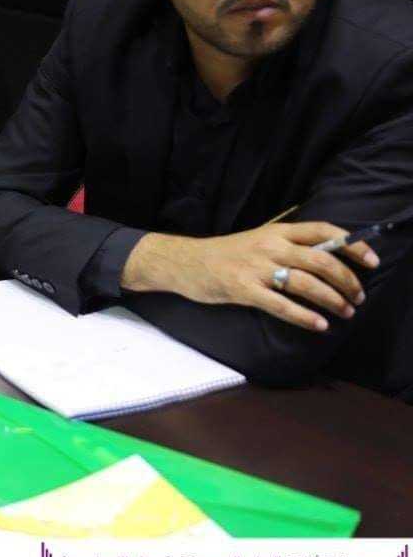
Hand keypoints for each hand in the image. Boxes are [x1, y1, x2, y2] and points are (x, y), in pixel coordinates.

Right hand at [122, 222, 379, 331]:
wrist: (184, 262)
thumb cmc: (224, 254)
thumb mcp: (258, 240)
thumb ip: (288, 244)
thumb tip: (328, 255)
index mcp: (277, 231)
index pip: (324, 231)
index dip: (353, 245)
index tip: (371, 261)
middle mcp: (270, 246)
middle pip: (322, 261)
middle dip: (347, 281)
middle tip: (357, 298)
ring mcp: (256, 268)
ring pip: (306, 283)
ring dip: (332, 300)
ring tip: (345, 313)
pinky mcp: (243, 289)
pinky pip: (281, 305)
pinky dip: (304, 317)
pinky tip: (319, 325)